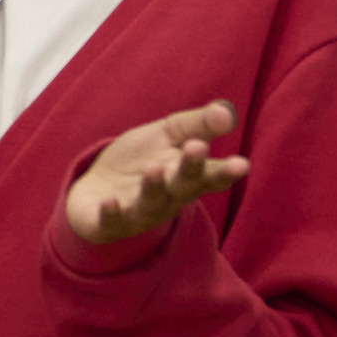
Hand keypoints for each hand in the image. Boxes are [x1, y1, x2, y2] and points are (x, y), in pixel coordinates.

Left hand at [63, 102, 245, 246]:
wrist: (95, 188)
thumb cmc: (140, 160)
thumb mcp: (169, 134)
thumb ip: (199, 124)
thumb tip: (227, 113)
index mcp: (187, 177)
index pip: (211, 175)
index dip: (226, 171)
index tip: (241, 164)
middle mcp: (169, 198)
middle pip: (184, 186)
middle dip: (192, 169)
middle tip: (197, 147)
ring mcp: (139, 213)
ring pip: (151, 204)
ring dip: (153, 188)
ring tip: (153, 168)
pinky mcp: (109, 223)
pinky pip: (112, 222)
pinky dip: (112, 214)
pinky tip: (110, 201)